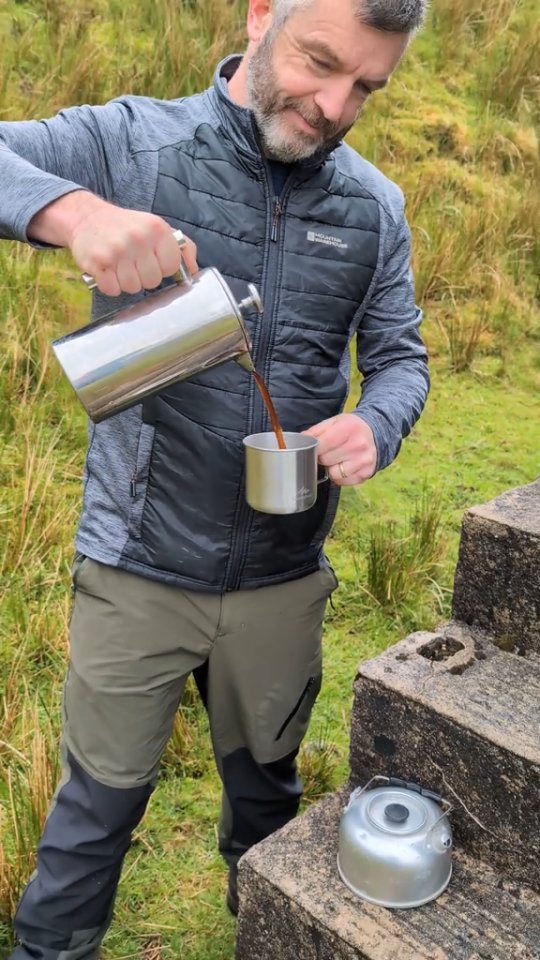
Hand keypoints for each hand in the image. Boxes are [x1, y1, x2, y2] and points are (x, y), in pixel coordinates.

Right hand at [66, 195, 197, 296]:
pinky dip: (109, 285)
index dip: (162, 268)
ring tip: (119, 267)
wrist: (87, 217)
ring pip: (133, 288)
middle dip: (143, 277)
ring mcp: (117, 250)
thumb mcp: (157, 227)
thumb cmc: (127, 227)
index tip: (152, 261)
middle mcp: (138, 238)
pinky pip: (113, 290)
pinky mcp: (98, 262)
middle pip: (152, 281)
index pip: (171, 267)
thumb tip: (194, 271)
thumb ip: (182, 248)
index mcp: (157, 229)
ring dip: (126, 282)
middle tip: (132, 263)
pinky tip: (107, 271)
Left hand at [304, 413, 376, 485]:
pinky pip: (342, 482)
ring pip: (333, 474)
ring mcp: (363, 462)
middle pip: (326, 460)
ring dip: (331, 468)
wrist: (376, 433)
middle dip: (323, 457)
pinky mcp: (366, 474)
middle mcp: (358, 446)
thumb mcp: (334, 422)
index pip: (322, 444)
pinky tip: (344, 466)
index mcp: (348, 429)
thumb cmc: (351, 428)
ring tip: (337, 459)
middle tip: (328, 452)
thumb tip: (302, 439)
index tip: (316, 447)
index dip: (315, 448)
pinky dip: (340, 477)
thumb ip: (316, 430)